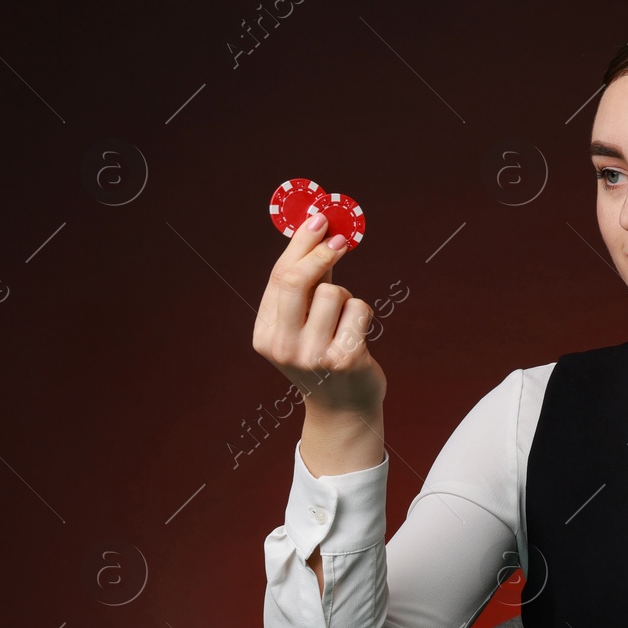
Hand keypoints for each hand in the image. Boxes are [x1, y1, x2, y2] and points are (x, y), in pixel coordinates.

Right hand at [252, 209, 386, 416]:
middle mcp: (283, 347)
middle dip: (321, 252)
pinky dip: (363, 313)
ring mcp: (313, 355)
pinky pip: (358, 309)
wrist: (344, 408)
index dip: (300, 244)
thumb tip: (319, 232)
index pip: (278, 278)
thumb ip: (305, 285)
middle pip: (295, 280)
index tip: (319, 219)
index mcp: (265, 335)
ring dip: (345, 296)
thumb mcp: (302, 325)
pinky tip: (357, 333)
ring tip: (344, 319)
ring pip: (333, 292)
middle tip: (342, 239)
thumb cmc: (324, 355)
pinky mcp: (345, 359)